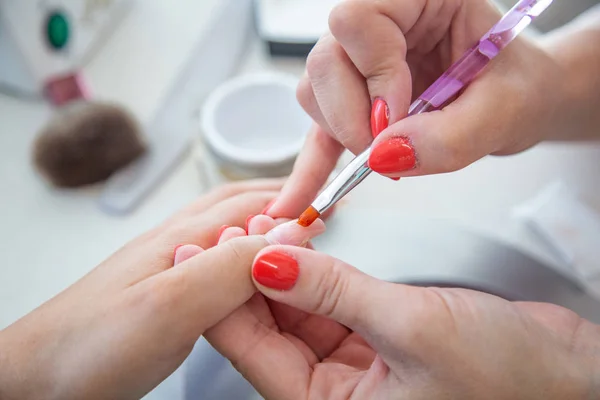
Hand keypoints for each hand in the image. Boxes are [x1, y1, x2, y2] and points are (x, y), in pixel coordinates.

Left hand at [0, 179, 322, 399]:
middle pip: (239, 205)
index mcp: (183, 236)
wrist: (36, 379)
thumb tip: (289, 236)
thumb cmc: (91, 344)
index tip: (331, 209)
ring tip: (293, 234)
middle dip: (282, 202)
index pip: (252, 202)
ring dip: (264, 224)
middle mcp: (177, 243)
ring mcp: (169, 266)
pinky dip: (244, 257)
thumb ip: (231, 267)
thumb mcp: (171, 305)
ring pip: (227, 231)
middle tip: (319, 211)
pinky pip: (214, 263)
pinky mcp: (165, 294)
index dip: (295, 203)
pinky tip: (247, 274)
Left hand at [210, 245, 598, 398]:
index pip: (256, 351)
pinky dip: (315, 275)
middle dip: (252, 278)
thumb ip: (332, 292)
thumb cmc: (508, 378)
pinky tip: (301, 245)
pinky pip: (328, 305)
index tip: (201, 253)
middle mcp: (336, 394)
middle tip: (235, 230)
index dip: (225, 298)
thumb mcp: (410, 327)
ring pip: (297, 313)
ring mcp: (353, 366)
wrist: (566, 372)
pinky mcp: (373, 338)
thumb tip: (267, 260)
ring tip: (264, 228)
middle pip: (270, 330)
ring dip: (282, 272)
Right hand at [265, 0, 566, 216]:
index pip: (360, 20)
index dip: (373, 75)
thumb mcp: (501, 112)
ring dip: (342, 134)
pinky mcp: (354, 98)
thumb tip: (384, 157)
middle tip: (385, 152)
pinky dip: (313, 166)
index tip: (396, 119)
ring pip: (314, 91)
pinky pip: (319, 128)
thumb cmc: (517, 90)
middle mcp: (382, 21)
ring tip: (387, 156)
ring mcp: (360, 60)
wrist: (518, 102)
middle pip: (325, 59)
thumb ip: (449, 137)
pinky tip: (301, 199)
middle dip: (350, 116)